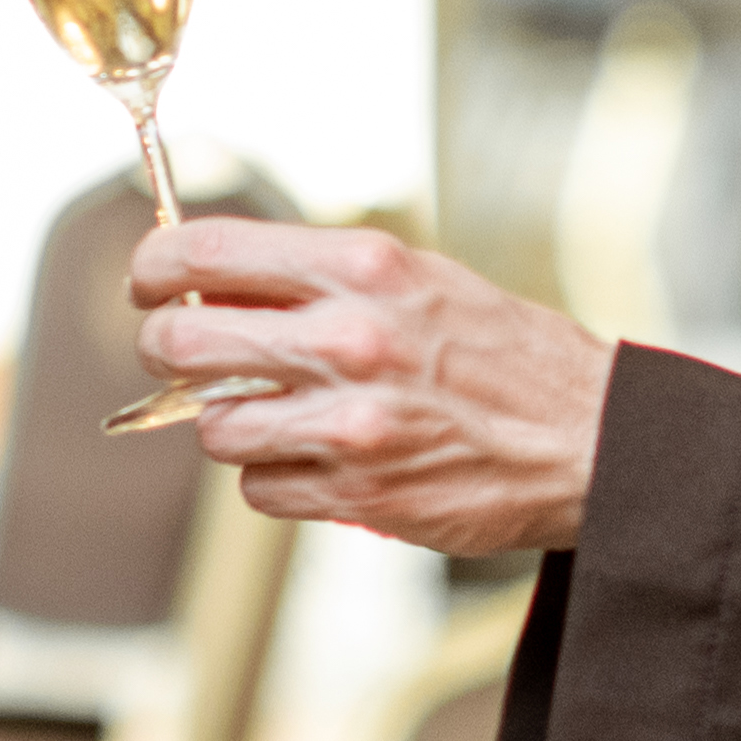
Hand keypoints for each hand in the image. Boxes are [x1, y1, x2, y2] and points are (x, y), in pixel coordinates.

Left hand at [131, 220, 611, 555]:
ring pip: (214, 427)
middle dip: (165, 350)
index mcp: (362, 267)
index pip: (205, 251)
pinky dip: (278, 478)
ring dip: (233, 425)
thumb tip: (209, 278)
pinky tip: (323, 460)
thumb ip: (320, 277)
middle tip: (183, 355)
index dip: (153, 269)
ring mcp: (350, 419)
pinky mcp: (357, 488)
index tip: (150, 284)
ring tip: (281, 417)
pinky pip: (259, 488)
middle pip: (180, 341)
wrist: (590, 438)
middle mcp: (349, 336)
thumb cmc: (501, 354)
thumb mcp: (418, 279)